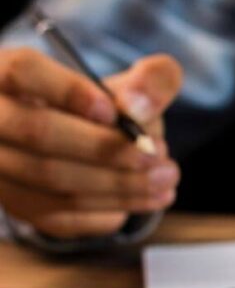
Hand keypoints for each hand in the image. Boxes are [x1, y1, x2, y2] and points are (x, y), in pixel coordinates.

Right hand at [0, 48, 182, 237]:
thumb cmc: (107, 110)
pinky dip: (105, 211)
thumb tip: (139, 107)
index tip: (114, 112)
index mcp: (9, 73)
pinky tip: (144, 201)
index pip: (23, 71)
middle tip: (157, 154)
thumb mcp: (133, 86)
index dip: (69, 91)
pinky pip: (57, 215)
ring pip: (50, 179)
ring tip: (166, 179)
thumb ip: (151, 82)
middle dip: (107, 147)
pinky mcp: (16, 205)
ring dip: (117, 184)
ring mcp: (0, 167)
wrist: (89, 145)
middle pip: (38, 131)